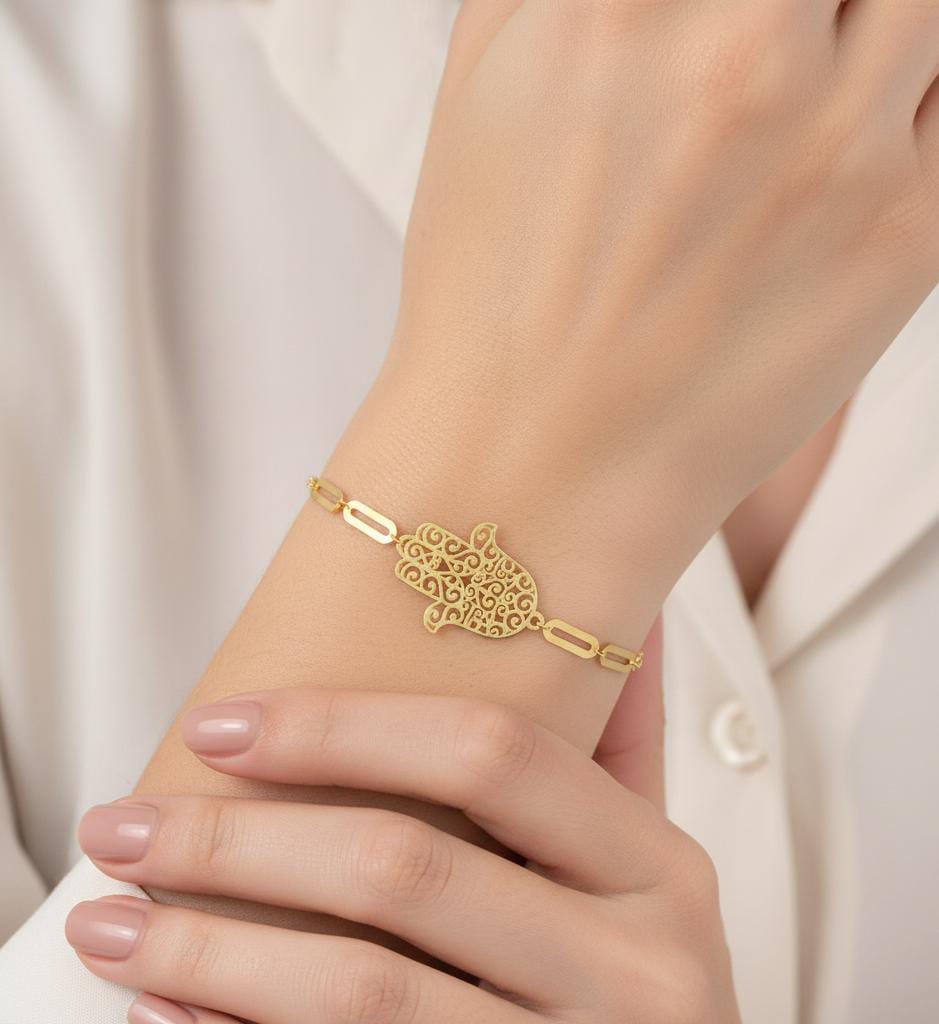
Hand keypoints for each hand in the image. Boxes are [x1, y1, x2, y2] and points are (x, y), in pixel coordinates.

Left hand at [67, 626, 739, 1022]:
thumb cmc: (642, 991)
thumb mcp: (652, 870)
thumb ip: (627, 747)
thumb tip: (626, 616)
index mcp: (657, 870)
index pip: (492, 753)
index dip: (345, 728)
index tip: (222, 724)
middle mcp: (632, 969)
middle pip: (403, 870)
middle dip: (239, 842)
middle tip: (125, 827)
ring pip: (360, 991)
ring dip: (211, 949)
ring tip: (113, 921)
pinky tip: (167, 1007)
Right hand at [367, 0, 938, 576]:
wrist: (537, 466)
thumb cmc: (489, 298)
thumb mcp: (479, 97)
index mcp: (618, 1)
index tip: (718, 19)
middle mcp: (742, 51)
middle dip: (805, 10)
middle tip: (771, 48)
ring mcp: (840, 144)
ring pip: (919, 4)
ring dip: (871, 29)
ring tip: (805, 92)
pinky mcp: (910, 237)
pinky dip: (912, 103)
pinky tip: (847, 138)